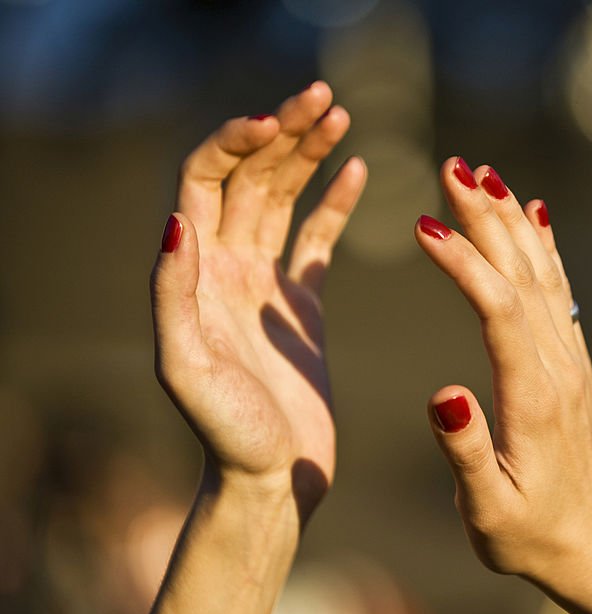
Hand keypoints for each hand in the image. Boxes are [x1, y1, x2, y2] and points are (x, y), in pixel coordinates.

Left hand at [150, 82, 365, 516]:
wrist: (274, 479)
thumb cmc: (229, 434)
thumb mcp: (188, 368)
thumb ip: (175, 293)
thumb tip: (176, 219)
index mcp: (197, 274)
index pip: (206, 180)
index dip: (237, 142)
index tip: (279, 122)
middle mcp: (225, 268)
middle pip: (249, 177)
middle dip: (283, 131)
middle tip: (323, 97)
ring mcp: (264, 283)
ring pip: (284, 198)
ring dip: (308, 155)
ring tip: (340, 115)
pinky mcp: (301, 305)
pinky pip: (317, 239)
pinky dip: (335, 202)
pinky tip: (356, 169)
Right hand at [415, 158, 591, 579]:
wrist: (588, 545)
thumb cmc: (527, 534)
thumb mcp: (488, 511)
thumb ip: (465, 453)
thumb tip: (442, 392)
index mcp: (533, 397)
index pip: (497, 310)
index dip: (463, 263)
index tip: (424, 223)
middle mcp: (558, 367)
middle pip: (522, 275)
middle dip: (486, 218)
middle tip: (453, 167)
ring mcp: (570, 360)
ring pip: (541, 274)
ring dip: (511, 220)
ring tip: (482, 175)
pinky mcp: (571, 362)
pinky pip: (557, 290)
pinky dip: (542, 246)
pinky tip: (533, 214)